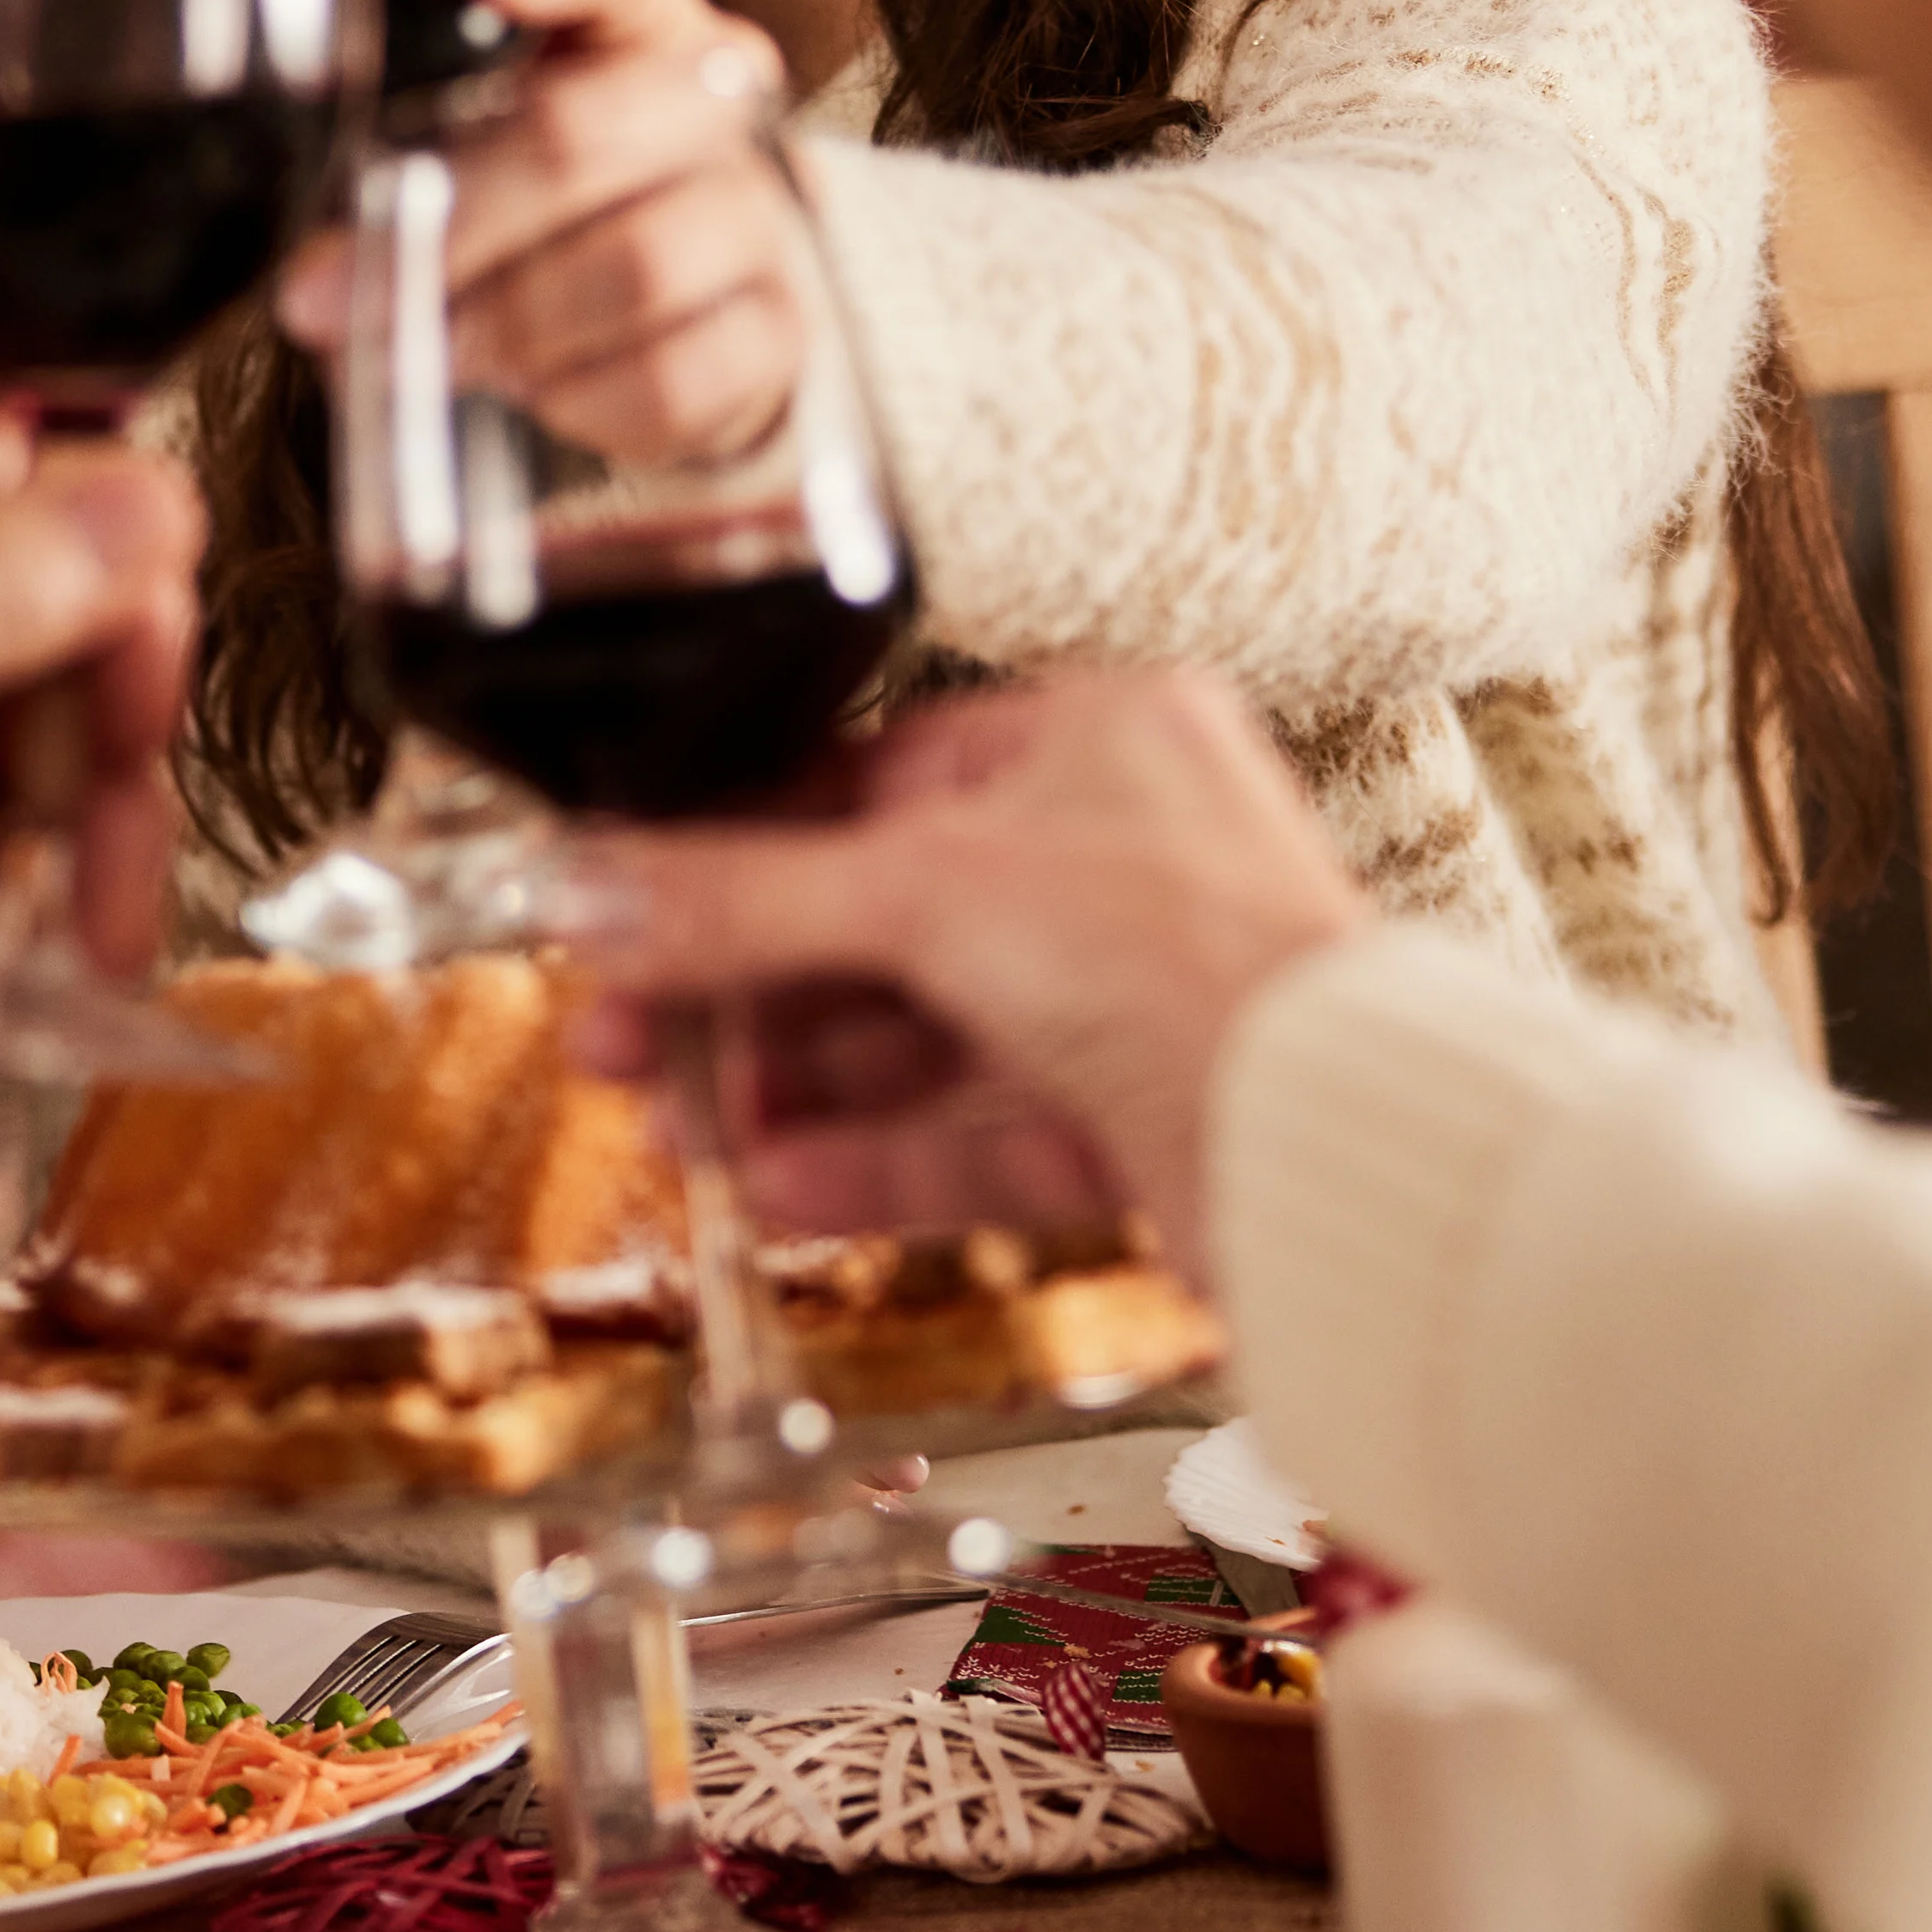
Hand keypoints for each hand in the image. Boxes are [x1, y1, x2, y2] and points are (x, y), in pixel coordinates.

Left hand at [269, 0, 814, 469]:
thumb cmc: (542, 199)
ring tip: (432, 345)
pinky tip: (533, 384)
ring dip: (507, 321)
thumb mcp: (465, 135)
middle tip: (323, 291)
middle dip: (448, 222)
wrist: (682, 305)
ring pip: (636, 264)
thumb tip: (311, 247)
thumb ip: (401, 137)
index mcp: (631, 9)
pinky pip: (673, 373)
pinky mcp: (778, 327)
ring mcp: (759, 207)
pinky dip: (580, 394)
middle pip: (586, 132)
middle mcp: (716, 92)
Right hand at [557, 670, 1375, 1258]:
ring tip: (684, 1131)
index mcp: (1097, 744)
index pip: (871, 787)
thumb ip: (742, 899)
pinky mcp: (1140, 1122)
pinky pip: (977, 1136)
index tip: (630, 913)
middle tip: (624, 1042)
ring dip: (793, 1090)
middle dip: (745, 997)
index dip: (737, 855)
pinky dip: (875, 1165)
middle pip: (883, 925)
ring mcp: (1134, 998)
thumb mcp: (925, 893)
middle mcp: (1121, 862)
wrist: (1340, 1150)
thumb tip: (592, 889)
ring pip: (924, 1042)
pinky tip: (777, 1188)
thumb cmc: (1196, 960)